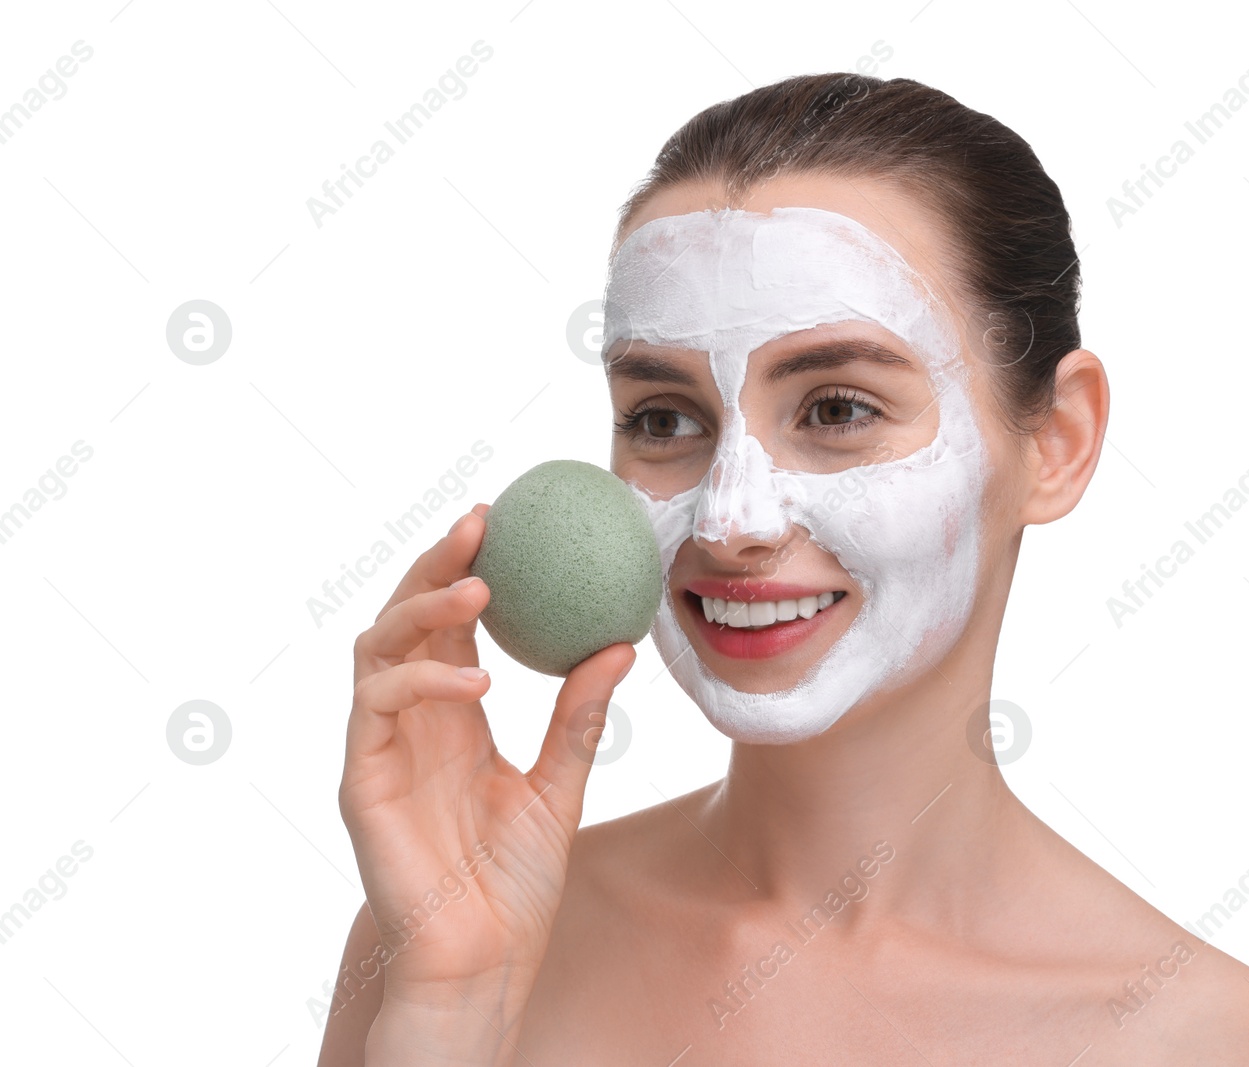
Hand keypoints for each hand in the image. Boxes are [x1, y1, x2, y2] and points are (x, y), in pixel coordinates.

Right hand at [337, 503, 635, 1014]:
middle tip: (481, 523)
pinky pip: (376, 706)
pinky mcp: (361, 777)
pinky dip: (421, 678)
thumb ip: (582, 717)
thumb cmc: (515, 881)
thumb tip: (619, 644)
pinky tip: (475, 677)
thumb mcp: (562, 785)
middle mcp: (412, 719)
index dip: (467, 568)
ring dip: (423, 607)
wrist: (485, 956)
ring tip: (480, 585)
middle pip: (406, 616)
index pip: (450, 623)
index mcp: (454, 714)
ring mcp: (381, 745)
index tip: (502, 520)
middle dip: (435, 563)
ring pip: (378, 646)